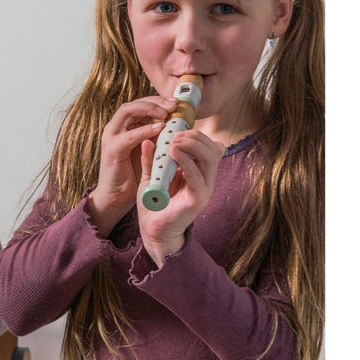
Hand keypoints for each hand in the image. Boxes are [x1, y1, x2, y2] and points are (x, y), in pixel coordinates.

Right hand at [88, 96, 174, 234]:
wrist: (116, 197)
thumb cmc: (134, 174)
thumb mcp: (150, 150)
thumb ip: (159, 136)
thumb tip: (182, 124)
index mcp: (124, 127)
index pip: (141, 104)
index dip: (159, 100)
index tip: (177, 102)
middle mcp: (116, 128)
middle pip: (135, 103)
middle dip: (156, 101)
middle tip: (174, 104)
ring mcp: (111, 137)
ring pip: (128, 111)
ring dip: (149, 110)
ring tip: (166, 113)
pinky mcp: (112, 150)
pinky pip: (128, 136)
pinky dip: (144, 130)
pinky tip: (159, 129)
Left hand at [136, 128, 223, 265]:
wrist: (152, 230)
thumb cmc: (153, 205)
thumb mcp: (151, 177)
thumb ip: (151, 161)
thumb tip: (147, 140)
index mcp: (198, 172)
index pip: (207, 146)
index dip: (196, 134)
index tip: (176, 129)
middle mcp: (205, 179)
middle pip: (212, 149)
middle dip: (195, 136)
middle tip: (176, 132)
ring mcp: (205, 189)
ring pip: (209, 158)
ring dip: (192, 145)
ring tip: (174, 140)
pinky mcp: (199, 199)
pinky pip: (197, 175)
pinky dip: (186, 161)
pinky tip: (173, 152)